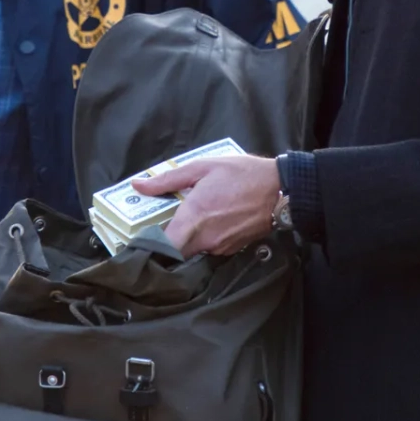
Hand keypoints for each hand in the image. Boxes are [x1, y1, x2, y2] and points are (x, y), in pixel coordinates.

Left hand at [135, 155, 281, 257]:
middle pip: (175, 253)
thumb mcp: (202, 167)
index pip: (163, 247)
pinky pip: (209, 249)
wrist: (280, 189)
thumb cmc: (241, 174)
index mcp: (193, 218)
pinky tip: (210, 222)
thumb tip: (138, 185)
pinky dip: (204, 240)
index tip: (140, 237)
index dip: (148, 246)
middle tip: (160, 227)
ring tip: (188, 221)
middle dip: (165, 244)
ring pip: (192, 252)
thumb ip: (168, 179)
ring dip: (185, 241)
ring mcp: (220, 247)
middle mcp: (205, 239)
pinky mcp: (232, 250)